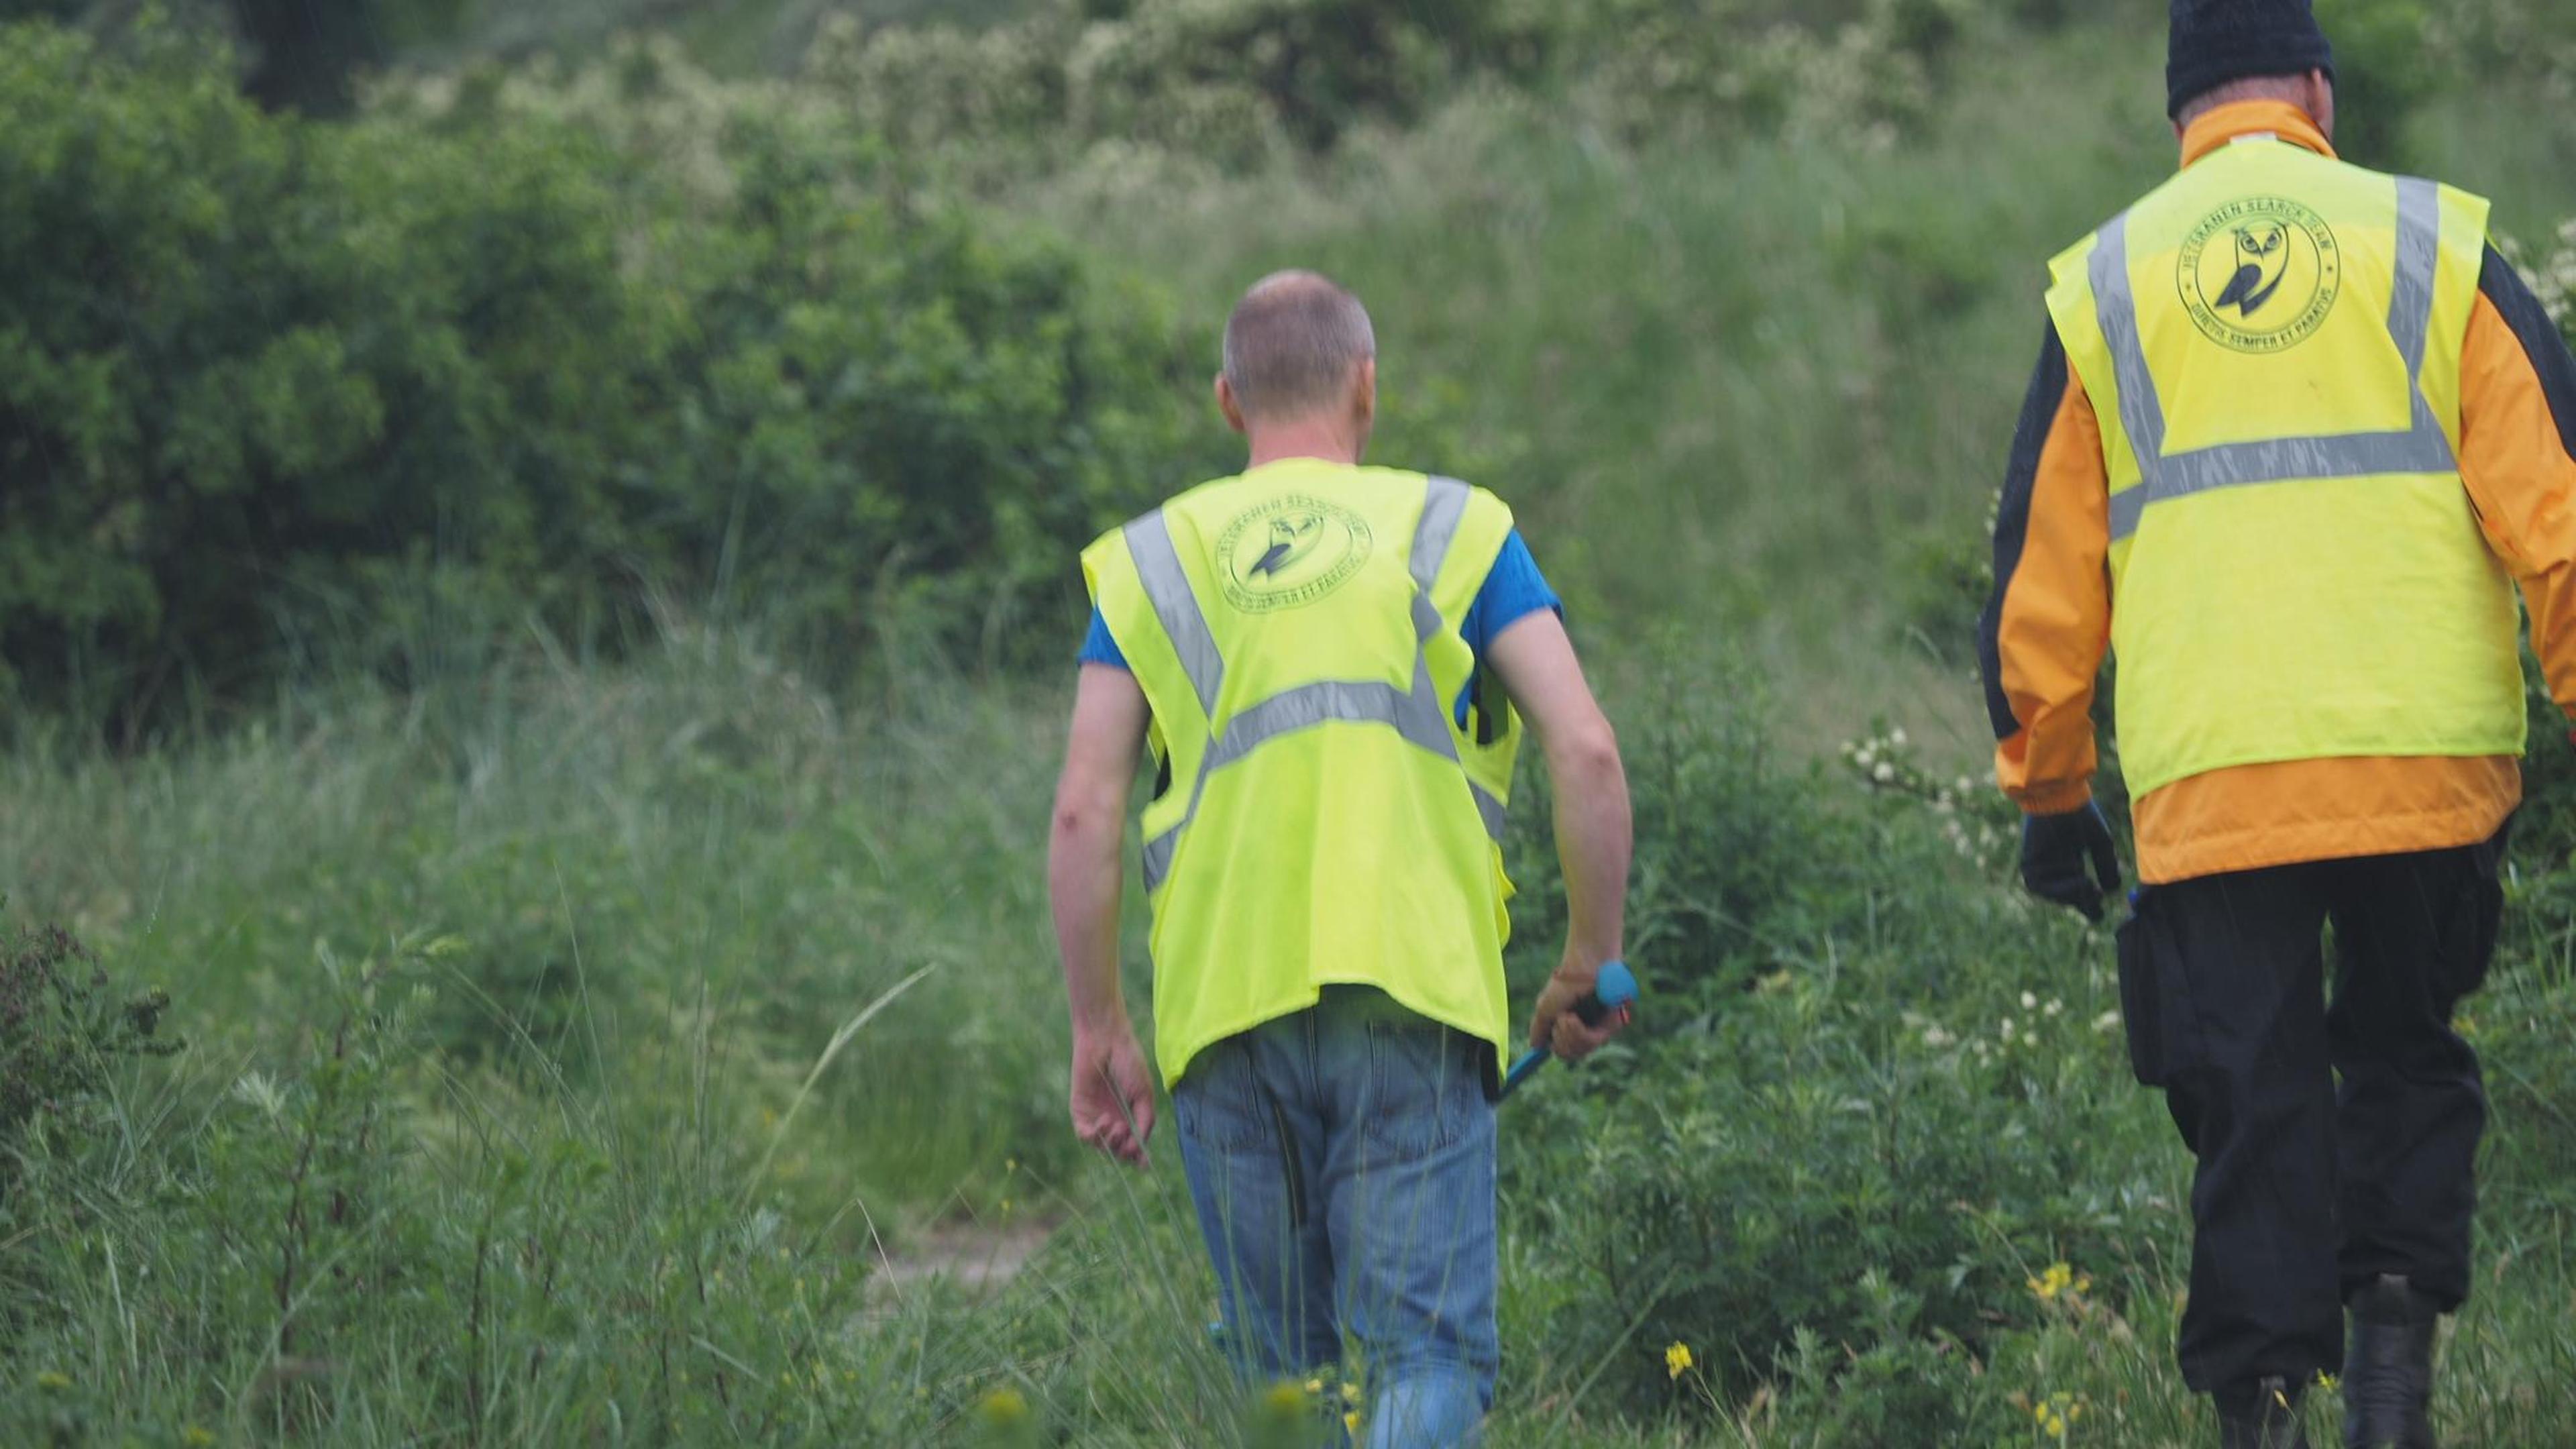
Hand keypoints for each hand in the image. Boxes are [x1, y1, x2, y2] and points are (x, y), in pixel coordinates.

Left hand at [1069, 1022, 1156, 1166]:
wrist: (1106, 1041)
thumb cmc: (1129, 1063)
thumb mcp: (1144, 1094)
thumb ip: (1144, 1121)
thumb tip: (1141, 1148)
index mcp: (1131, 1115)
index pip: (1134, 1144)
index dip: (1138, 1157)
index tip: (1144, 1164)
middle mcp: (1114, 1119)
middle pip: (1118, 1150)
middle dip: (1125, 1151)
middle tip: (1129, 1141)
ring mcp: (1096, 1116)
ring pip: (1102, 1146)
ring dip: (1111, 1143)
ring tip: (1117, 1126)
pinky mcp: (1079, 1111)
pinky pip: (1083, 1135)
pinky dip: (1093, 1136)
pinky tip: (1103, 1123)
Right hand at [1527, 949, 1630, 1063]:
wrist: (1584, 966)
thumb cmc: (1565, 984)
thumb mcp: (1545, 1008)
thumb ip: (1539, 1029)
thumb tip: (1535, 1046)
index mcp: (1573, 1027)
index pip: (1564, 1050)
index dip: (1556, 1047)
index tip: (1543, 1049)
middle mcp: (1587, 1030)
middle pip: (1570, 1054)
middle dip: (1559, 1039)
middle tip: (1560, 1020)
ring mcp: (1600, 1029)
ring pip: (1579, 1051)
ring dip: (1566, 1033)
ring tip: (1566, 1015)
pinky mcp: (1611, 1026)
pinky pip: (1590, 1042)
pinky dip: (1576, 1031)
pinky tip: (1572, 1017)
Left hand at [2020, 801, 2122, 921]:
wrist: (2059, 796)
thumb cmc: (2080, 814)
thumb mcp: (2100, 842)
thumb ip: (2106, 865)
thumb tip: (2113, 890)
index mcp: (2070, 859)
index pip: (2079, 889)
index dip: (2089, 903)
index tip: (2100, 913)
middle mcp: (2054, 865)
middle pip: (2067, 895)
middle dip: (2083, 900)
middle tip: (2098, 897)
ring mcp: (2041, 865)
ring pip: (2053, 893)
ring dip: (2071, 895)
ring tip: (2090, 887)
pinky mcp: (2029, 862)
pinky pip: (2039, 885)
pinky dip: (2057, 888)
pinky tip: (2079, 879)